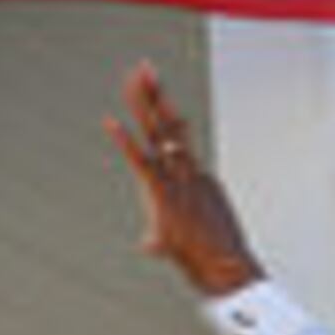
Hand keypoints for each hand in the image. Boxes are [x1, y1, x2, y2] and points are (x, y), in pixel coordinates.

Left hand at [105, 63, 264, 296]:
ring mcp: (177, 178)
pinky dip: (125, 143)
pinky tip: (109, 122)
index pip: (175, 131)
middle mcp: (184, 170)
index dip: (163, 105)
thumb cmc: (210, 259)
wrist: (224, 267)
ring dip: (145, 104)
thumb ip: (161, 238)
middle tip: (142, 66)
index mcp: (192, 173)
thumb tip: (147, 245)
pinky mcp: (166, 193)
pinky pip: (142, 162)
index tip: (153, 82)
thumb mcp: (182, 242)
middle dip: (153, 94)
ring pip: (160, 132)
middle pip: (167, 122)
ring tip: (134, 76)